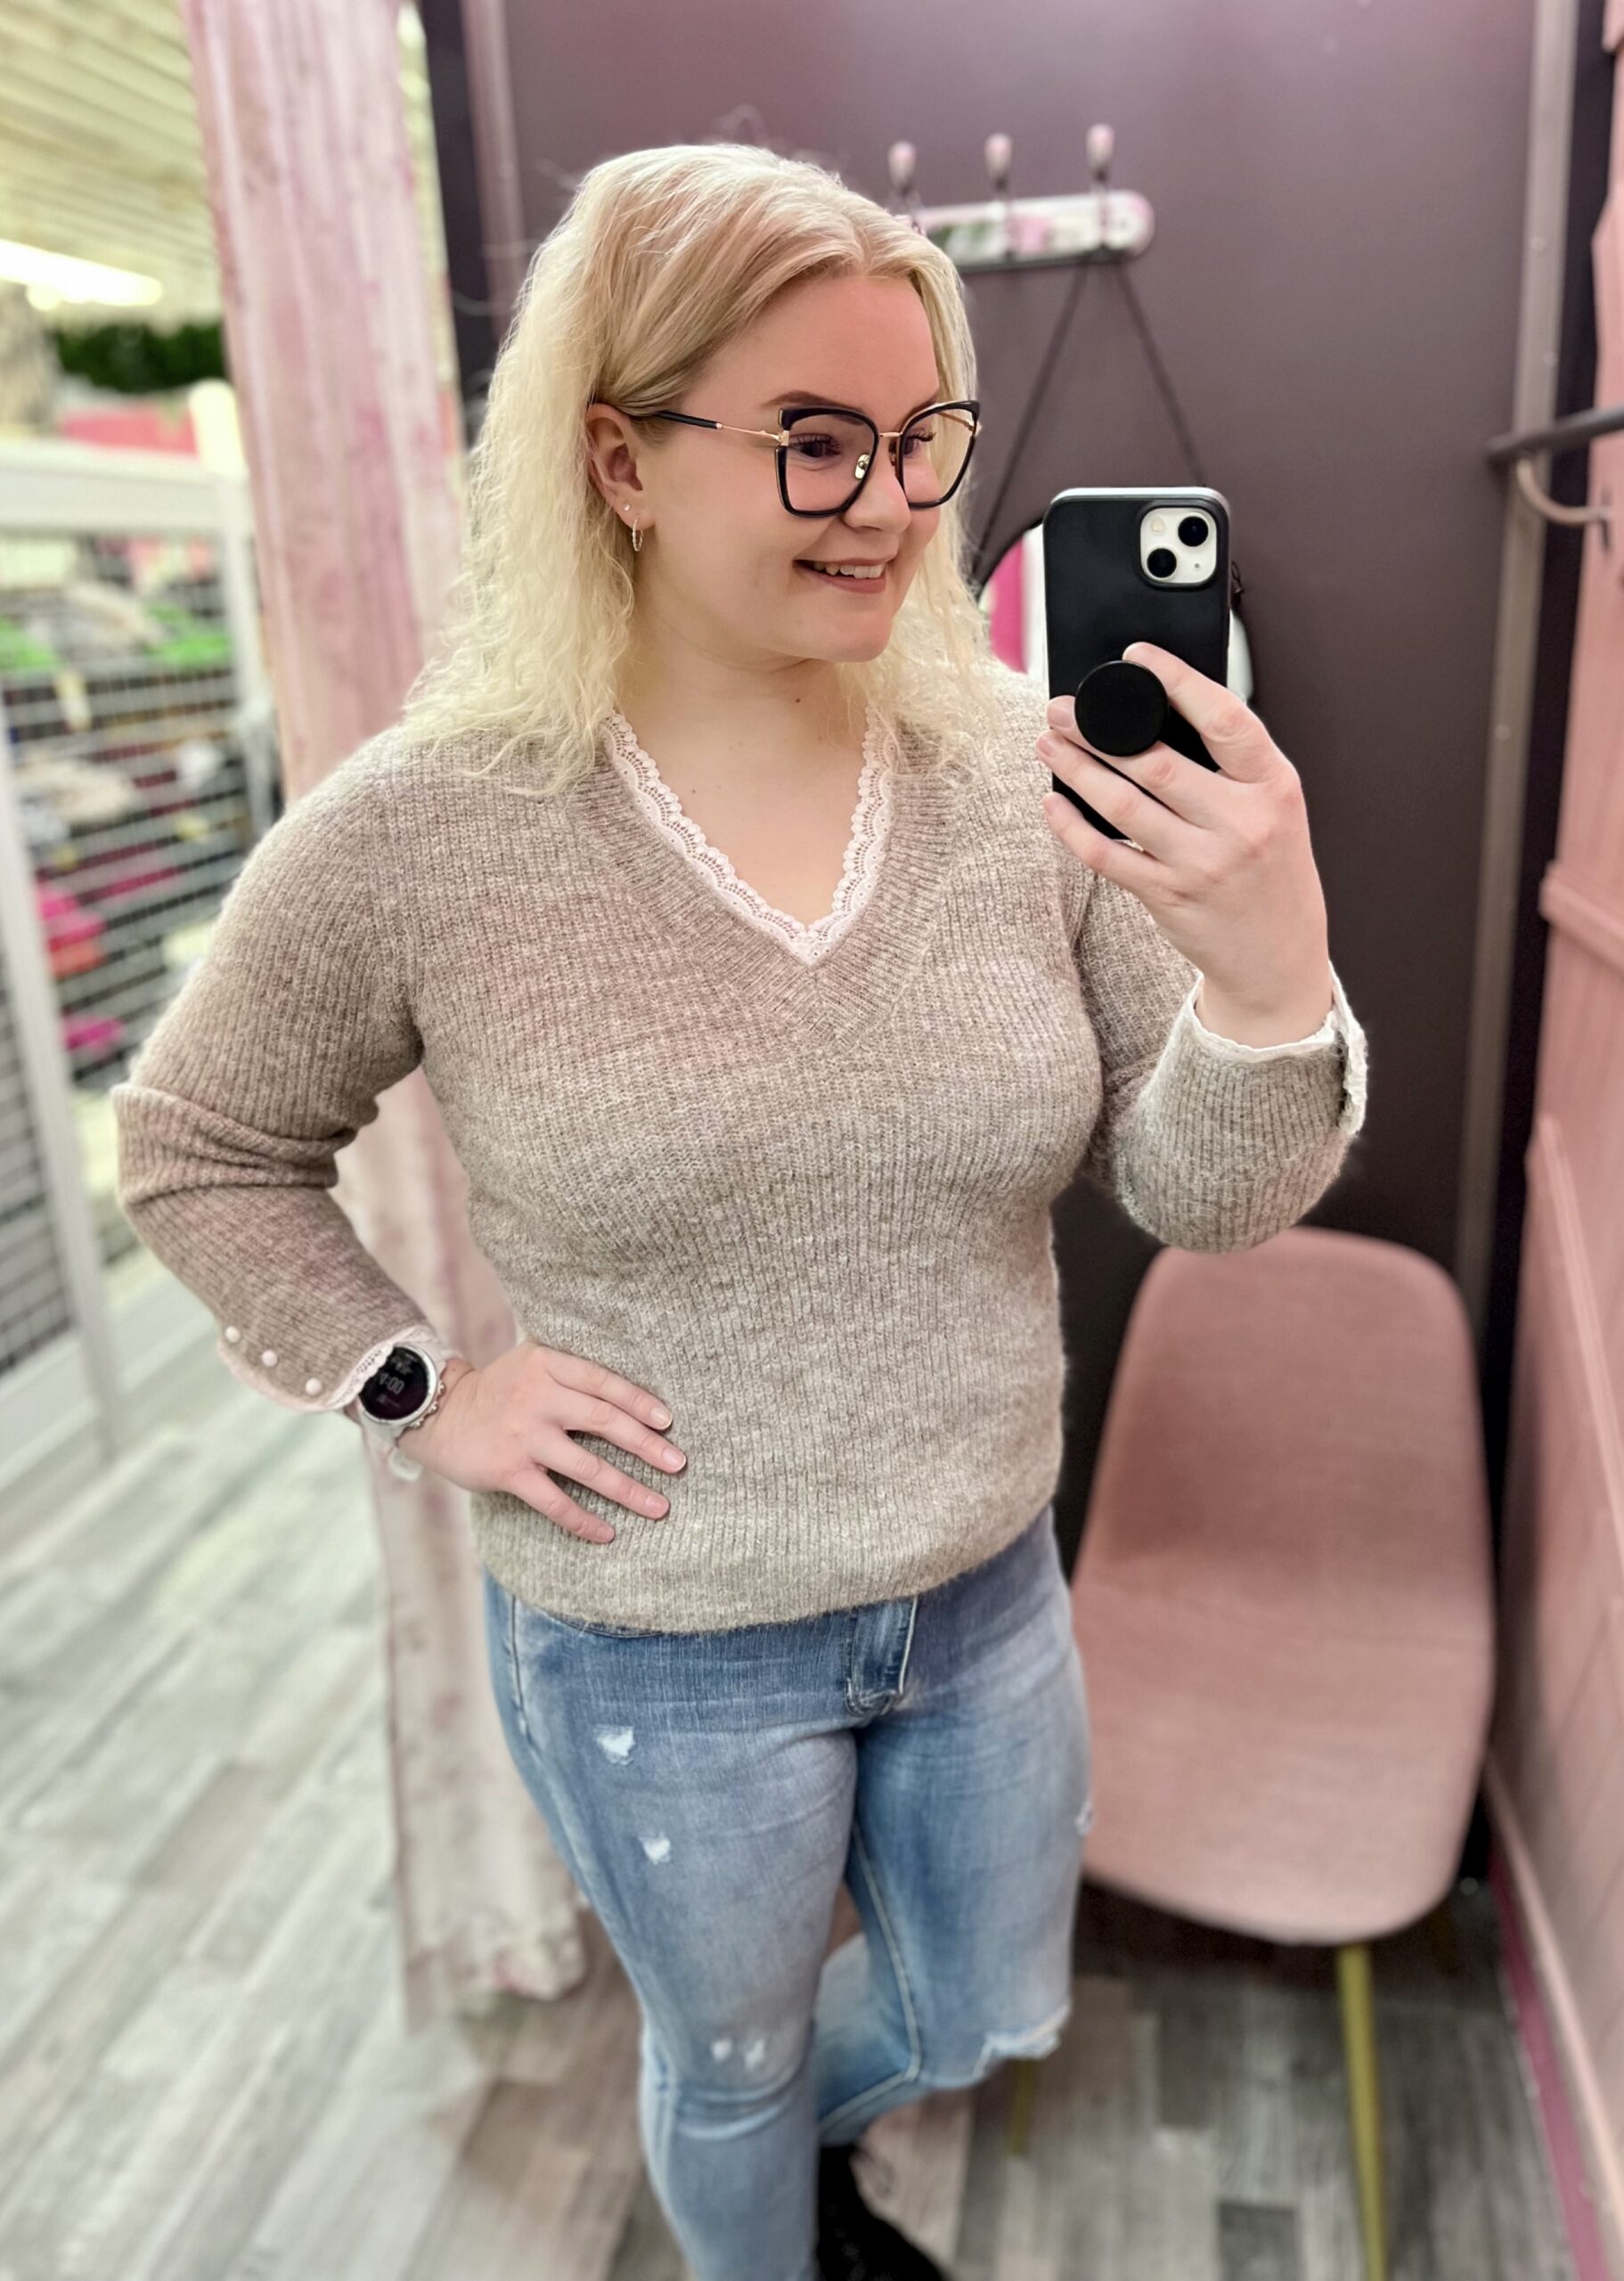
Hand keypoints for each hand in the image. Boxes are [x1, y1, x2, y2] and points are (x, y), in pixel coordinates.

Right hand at [401, 1339, 686, 1544]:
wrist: (437, 1413)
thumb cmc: (499, 1390)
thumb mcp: (531, 1362)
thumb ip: (571, 1370)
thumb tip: (631, 1391)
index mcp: (546, 1364)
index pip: (603, 1382)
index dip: (639, 1401)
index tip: (668, 1422)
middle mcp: (537, 1397)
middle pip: (603, 1421)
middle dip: (646, 1445)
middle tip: (678, 1464)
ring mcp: (523, 1436)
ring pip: (587, 1467)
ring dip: (627, 1489)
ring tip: (659, 1506)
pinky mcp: (509, 1471)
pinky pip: (554, 1501)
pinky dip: (584, 1520)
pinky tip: (608, 1533)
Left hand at [1039, 640, 1334, 1039]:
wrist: (1278, 960)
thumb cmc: (1272, 874)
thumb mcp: (1275, 810)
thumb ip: (1232, 768)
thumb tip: (1158, 715)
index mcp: (1274, 787)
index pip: (1224, 718)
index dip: (1177, 679)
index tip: (1139, 656)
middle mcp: (1240, 824)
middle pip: (1156, 762)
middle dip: (1098, 729)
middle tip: (1062, 709)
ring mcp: (1202, 864)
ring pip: (1123, 805)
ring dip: (1076, 770)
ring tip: (1049, 745)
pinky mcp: (1168, 897)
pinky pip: (1106, 854)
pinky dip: (1072, 826)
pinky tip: (1054, 803)